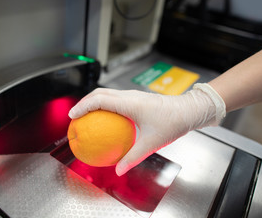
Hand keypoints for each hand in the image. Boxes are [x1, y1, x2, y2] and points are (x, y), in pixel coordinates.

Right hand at [68, 84, 224, 175]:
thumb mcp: (151, 143)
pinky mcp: (137, 98)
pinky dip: (105, 104)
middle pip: (99, 93)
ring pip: (107, 93)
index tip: (73, 116)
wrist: (188, 110)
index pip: (99, 100)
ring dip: (94, 101)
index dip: (83, 107)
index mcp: (129, 103)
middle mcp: (129, 95)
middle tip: (76, 115)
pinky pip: (115, 98)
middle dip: (84, 102)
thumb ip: (132, 157)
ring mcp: (133, 95)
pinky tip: (106, 118)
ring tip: (87, 115)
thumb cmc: (172, 122)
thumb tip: (119, 169)